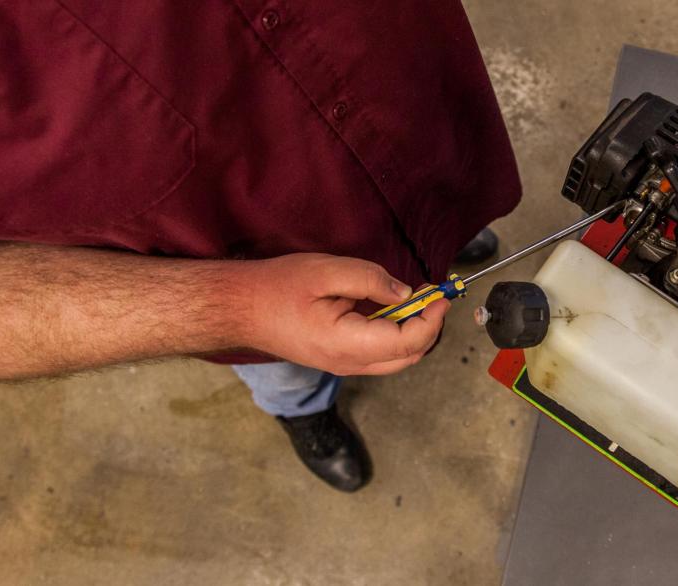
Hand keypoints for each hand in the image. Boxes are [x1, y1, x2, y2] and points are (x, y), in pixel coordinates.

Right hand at [238, 253, 448, 374]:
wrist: (239, 309)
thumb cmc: (275, 288)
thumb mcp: (326, 271)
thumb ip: (371, 280)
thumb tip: (405, 293)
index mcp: (346, 345)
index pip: (408, 342)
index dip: (431, 319)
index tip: (439, 295)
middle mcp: (348, 363)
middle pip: (408, 357)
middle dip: (428, 327)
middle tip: (431, 296)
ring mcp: (342, 365)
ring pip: (395, 359)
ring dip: (412, 331)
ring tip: (414, 299)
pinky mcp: (338, 359)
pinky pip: (378, 353)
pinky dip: (394, 333)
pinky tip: (390, 308)